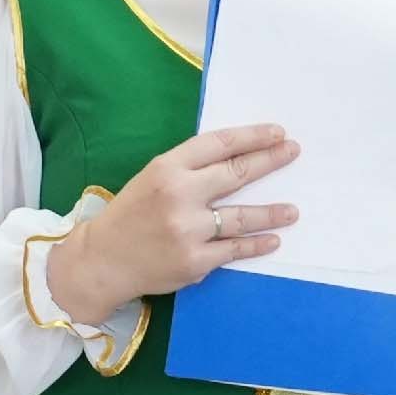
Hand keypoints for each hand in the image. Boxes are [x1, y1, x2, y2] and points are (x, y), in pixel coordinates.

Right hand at [46, 125, 299, 322]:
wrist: (102, 260)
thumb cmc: (131, 214)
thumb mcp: (152, 177)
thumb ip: (189, 168)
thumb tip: (238, 157)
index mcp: (167, 168)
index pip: (219, 144)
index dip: (252, 137)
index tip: (276, 133)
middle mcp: (179, 195)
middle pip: (237, 173)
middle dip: (270, 161)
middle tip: (292, 153)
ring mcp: (188, 230)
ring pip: (242, 216)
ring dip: (272, 213)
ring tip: (293, 211)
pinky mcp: (195, 261)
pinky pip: (234, 250)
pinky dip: (256, 244)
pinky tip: (272, 239)